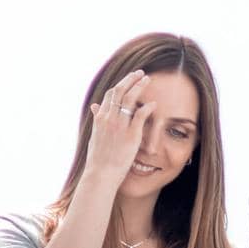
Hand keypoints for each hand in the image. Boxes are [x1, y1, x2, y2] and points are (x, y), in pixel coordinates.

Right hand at [85, 70, 157, 187]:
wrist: (100, 174)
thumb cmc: (98, 159)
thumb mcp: (94, 135)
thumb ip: (96, 119)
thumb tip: (94, 106)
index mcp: (101, 118)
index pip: (111, 94)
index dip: (121, 84)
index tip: (129, 79)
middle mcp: (109, 118)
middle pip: (120, 91)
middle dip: (130, 79)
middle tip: (140, 73)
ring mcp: (120, 126)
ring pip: (130, 98)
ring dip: (140, 86)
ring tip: (147, 80)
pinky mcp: (131, 136)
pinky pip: (140, 115)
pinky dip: (147, 107)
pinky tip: (154, 103)